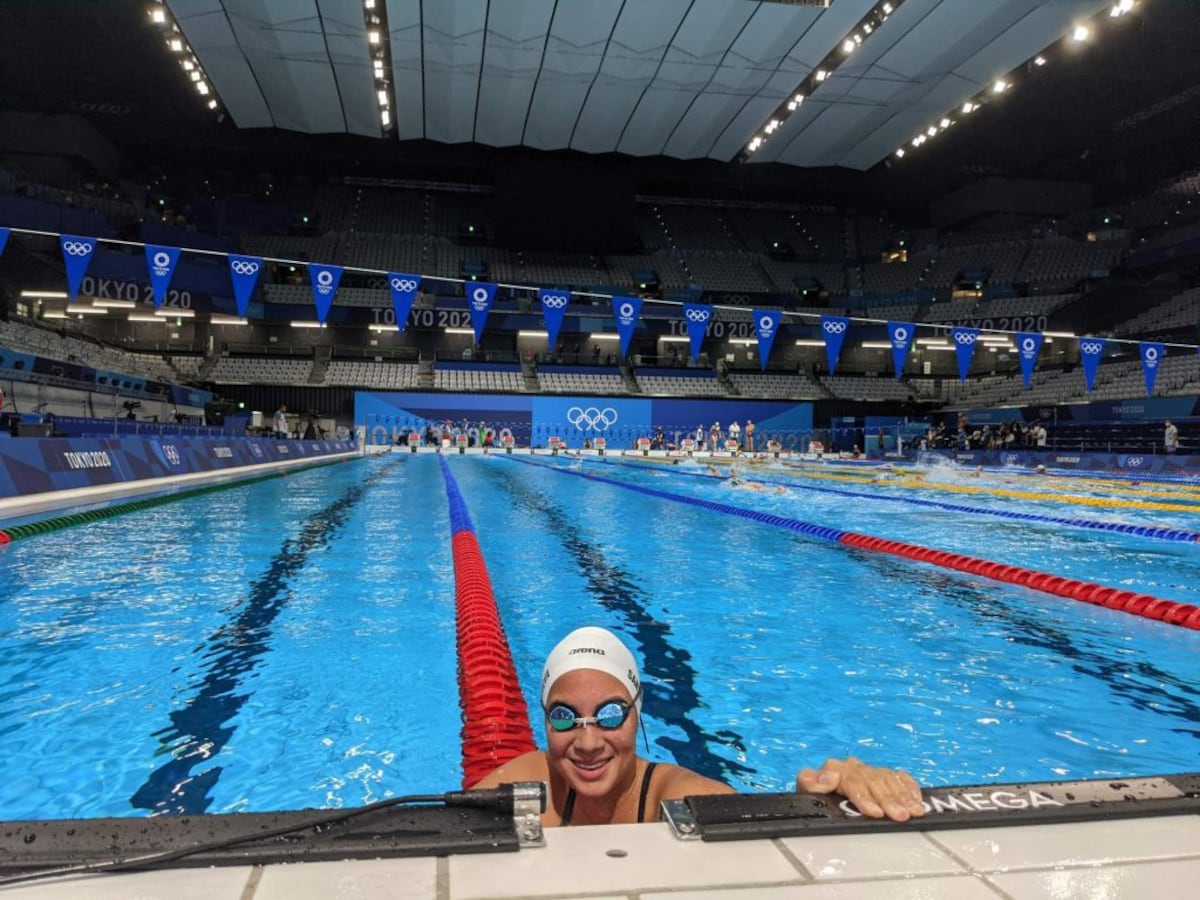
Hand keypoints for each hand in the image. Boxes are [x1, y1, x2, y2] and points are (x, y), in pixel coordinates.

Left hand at [797, 757, 924, 821]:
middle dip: (888, 800)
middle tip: (900, 816)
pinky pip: (899, 776)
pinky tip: (917, 800)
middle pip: (874, 781)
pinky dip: (909, 787)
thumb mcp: (806, 793)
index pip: (852, 781)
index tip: (875, 813)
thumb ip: (811, 783)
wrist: (820, 791)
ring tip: (914, 811)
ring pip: (888, 779)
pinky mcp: (882, 774)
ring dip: (903, 796)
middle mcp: (854, 768)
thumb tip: (829, 776)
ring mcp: (869, 770)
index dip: (865, 797)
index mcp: (835, 769)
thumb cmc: (816, 796)